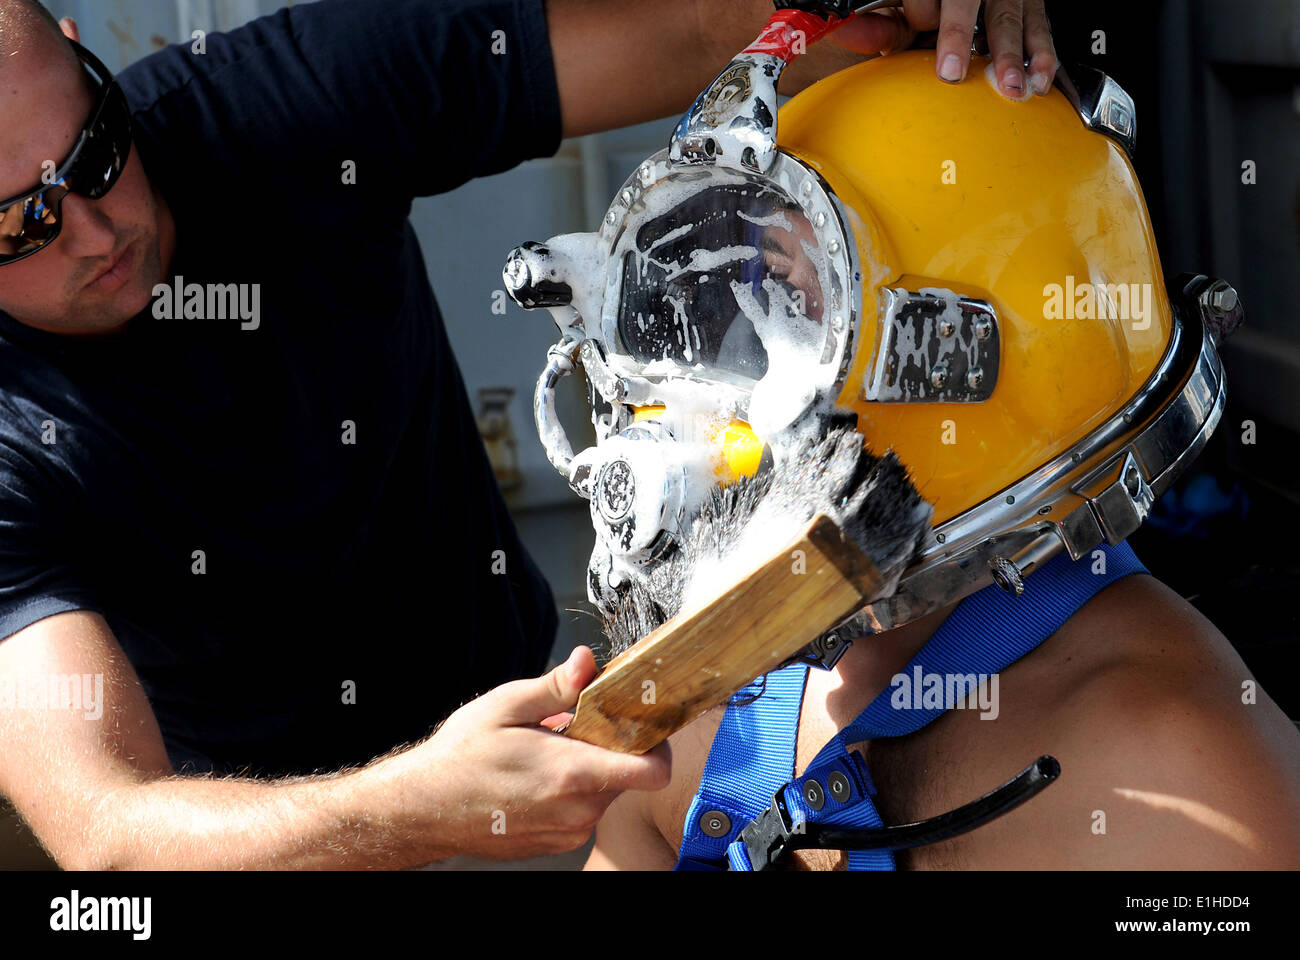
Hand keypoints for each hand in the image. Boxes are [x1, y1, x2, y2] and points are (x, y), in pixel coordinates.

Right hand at [399, 646, 671, 860]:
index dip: (659, 745)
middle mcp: (577, 810)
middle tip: (571, 727)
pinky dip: (570, 791)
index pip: (653, 770)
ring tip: (545, 752)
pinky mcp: (555, 844)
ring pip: (603, 792)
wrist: (422, 808)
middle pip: (627, 774)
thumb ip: (557, 686)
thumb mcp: (506, 705)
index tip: (643, 725)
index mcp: (572, 773)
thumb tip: (588, 662)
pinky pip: (582, 811)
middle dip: (609, 747)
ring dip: (587, 769)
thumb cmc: (459, 757)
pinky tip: (535, 776)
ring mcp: (567, 832)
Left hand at [830, 1, 1057, 99]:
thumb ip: (881, 20)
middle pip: (969, 1)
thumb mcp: (901, 5)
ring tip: (1012, 86)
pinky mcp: (1028, 2)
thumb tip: (848, 30)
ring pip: (1012, 16)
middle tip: (953, 73)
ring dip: (1013, 55)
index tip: (926, 53)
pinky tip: (1042, 77)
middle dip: (960, 37)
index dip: (923, 16)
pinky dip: (1042, 53)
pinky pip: (1038, 25)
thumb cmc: (928, 2)